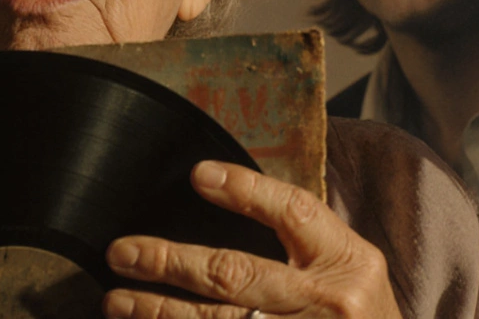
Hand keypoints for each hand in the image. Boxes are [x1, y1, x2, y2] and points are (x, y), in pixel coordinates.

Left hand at [103, 161, 399, 317]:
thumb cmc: (360, 318)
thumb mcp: (350, 273)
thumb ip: (302, 242)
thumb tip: (222, 194)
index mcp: (346, 264)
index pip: (293, 212)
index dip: (245, 190)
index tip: (197, 175)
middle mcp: (328, 304)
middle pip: (236, 275)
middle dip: (171, 263)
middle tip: (122, 252)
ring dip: (159, 312)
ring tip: (117, 301)